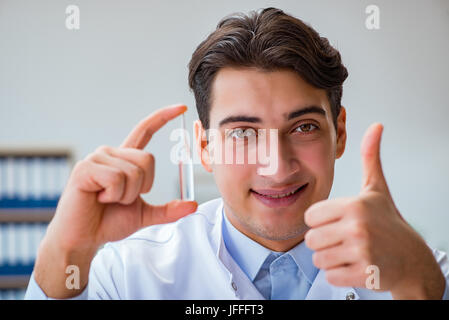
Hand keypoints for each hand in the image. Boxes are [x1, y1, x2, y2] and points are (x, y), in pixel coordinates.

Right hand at [34, 104, 197, 297]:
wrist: (83, 238)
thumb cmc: (109, 222)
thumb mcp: (144, 215)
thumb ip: (168, 210)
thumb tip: (193, 205)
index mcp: (124, 159)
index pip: (145, 130)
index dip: (163, 117)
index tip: (182, 107)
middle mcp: (110, 153)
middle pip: (147, 159)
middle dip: (142, 187)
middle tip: (121, 199)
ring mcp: (97, 158)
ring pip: (134, 172)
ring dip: (126, 195)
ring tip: (107, 200)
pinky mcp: (85, 168)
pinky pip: (117, 179)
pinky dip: (114, 195)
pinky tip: (98, 199)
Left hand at [304, 123, 444, 298]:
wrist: (413, 260)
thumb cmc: (389, 223)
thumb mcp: (377, 189)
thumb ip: (371, 157)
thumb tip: (376, 125)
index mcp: (354, 205)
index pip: (310, 216)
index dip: (321, 221)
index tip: (337, 221)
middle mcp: (357, 227)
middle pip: (310, 239)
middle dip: (324, 242)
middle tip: (343, 239)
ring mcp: (361, 253)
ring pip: (318, 259)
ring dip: (331, 259)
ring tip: (350, 252)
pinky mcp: (363, 275)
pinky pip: (330, 277)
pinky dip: (339, 274)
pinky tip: (355, 265)